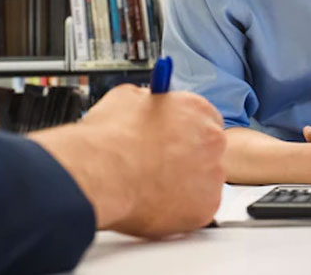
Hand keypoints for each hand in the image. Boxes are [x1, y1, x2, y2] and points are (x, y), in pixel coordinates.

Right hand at [30, 85, 225, 237]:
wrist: (99, 175)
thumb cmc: (108, 141)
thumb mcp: (126, 99)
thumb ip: (149, 103)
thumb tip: (146, 106)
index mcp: (196, 110)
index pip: (204, 120)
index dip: (185, 133)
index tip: (173, 141)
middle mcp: (211, 140)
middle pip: (207, 151)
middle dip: (186, 159)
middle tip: (159, 166)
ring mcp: (211, 176)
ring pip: (203, 183)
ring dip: (184, 186)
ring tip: (151, 187)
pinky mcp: (204, 208)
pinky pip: (197, 210)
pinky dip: (179, 211)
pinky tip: (154, 204)